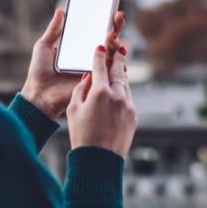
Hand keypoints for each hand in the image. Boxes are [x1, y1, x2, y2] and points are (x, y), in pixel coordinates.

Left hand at [21, 9, 125, 119]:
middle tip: (117, 17)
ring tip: (112, 34)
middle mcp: (88, 57)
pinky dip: (117, 60)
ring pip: (112, 53)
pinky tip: (119, 50)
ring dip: (116, 42)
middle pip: (107, 40)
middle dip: (116, 27)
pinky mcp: (96, 80)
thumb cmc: (39, 72)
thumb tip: (61, 10)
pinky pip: (110, 69)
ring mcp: (94, 69)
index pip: (94, 31)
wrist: (40, 94)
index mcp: (78, 48)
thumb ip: (54, 30)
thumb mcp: (44, 46)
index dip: (104, 21)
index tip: (110, 9)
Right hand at [66, 38, 136, 157]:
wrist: (99, 160)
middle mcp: (118, 96)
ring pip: (126, 84)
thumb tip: (88, 77)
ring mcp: (128, 106)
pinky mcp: (133, 116)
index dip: (100, 54)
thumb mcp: (73, 110)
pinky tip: (119, 90)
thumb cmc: (81, 135)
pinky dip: (123, 91)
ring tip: (118, 67)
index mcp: (100, 93)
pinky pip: (128, 98)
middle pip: (118, 71)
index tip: (100, 47)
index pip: (100, 66)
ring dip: (121, 74)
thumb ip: (80, 89)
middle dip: (117, 58)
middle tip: (118, 47)